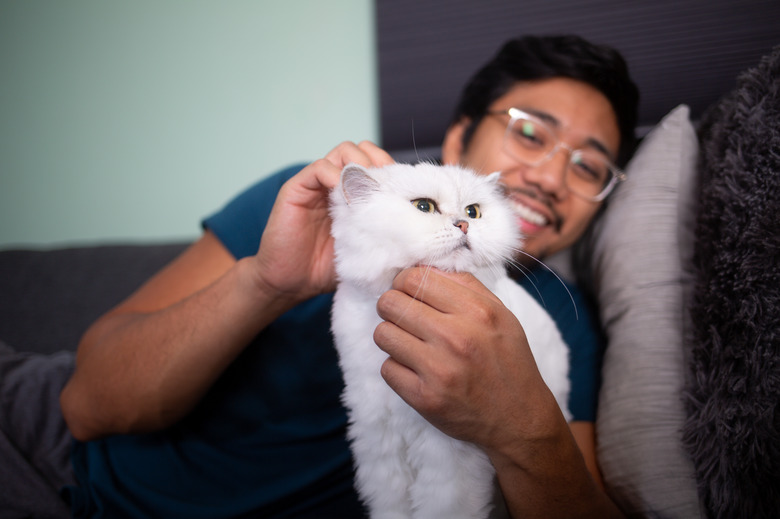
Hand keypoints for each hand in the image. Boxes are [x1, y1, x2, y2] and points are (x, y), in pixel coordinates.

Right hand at [252, 141, 393, 302]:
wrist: (291, 283)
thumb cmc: (327, 268)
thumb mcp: (366, 248)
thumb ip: (386, 233)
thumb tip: (420, 232)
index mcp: (353, 195)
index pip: (378, 166)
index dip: (393, 171)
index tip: (405, 189)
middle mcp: (336, 184)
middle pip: (363, 151)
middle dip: (379, 162)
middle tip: (386, 185)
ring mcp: (317, 184)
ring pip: (344, 151)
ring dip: (360, 164)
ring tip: (366, 188)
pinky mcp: (297, 189)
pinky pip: (319, 167)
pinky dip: (334, 173)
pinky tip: (343, 192)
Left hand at [374, 267, 560, 456]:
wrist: (519, 419)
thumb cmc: (508, 361)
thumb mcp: (500, 314)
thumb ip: (463, 285)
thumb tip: (422, 267)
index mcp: (476, 311)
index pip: (414, 278)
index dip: (404, 283)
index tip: (409, 294)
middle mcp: (456, 337)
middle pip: (391, 303)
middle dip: (393, 308)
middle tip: (406, 319)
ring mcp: (439, 370)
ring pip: (383, 334)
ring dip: (392, 338)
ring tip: (411, 345)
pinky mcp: (425, 398)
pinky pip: (387, 368)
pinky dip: (397, 368)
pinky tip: (417, 370)